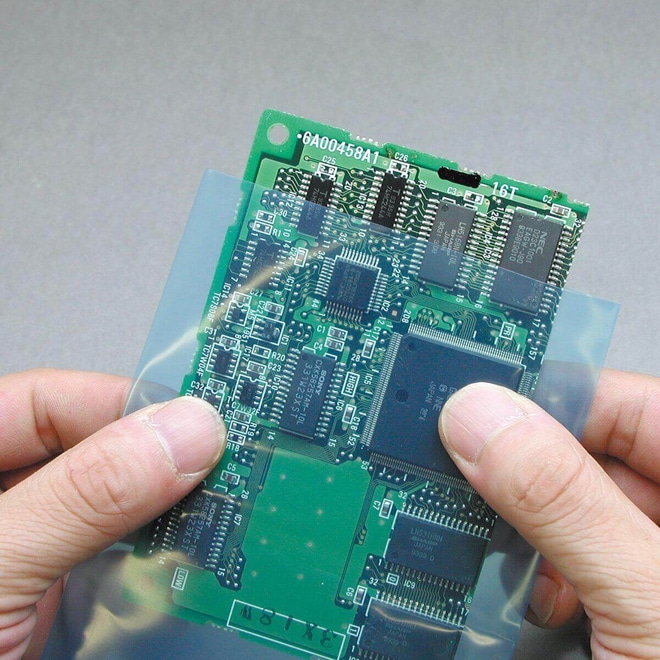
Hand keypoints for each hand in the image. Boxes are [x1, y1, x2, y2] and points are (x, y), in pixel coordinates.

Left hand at [0, 369, 225, 659]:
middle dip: (150, 456)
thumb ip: (85, 495)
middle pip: (82, 447)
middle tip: (221, 464)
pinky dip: (146, 549)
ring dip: (158, 504)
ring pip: (102, 500)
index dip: (119, 403)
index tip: (195, 421)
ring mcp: (17, 548)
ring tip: (217, 503)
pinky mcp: (39, 596)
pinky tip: (181, 551)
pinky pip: (104, 552)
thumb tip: (188, 431)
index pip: (45, 401)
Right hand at [439, 369, 659, 658]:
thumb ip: (567, 504)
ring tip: (494, 538)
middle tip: (464, 466)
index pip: (630, 405)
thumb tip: (479, 419)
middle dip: (525, 469)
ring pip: (572, 507)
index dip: (554, 395)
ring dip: (526, 525)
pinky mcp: (627, 599)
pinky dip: (539, 568)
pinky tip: (530, 588)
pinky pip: (573, 556)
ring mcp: (646, 559)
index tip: (478, 402)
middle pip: (592, 454)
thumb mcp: (644, 600)